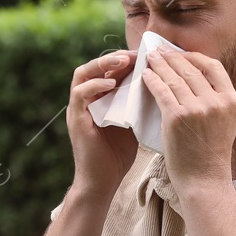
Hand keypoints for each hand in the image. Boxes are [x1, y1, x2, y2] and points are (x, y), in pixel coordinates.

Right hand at [66, 51, 138, 198]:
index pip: (110, 70)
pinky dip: (95, 85)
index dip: (127, 59)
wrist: (103, 181)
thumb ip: (138, 103)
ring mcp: (78, 108)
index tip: (147, 56)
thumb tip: (160, 84)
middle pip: (95, 65)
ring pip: (83, 73)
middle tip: (136, 54)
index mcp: (100, 99)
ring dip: (103, 64)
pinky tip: (112, 85)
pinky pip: (80, 93)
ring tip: (123, 61)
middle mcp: (86, 100)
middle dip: (116, 57)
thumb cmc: (119, 155)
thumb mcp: (132, 122)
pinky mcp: (75, 119)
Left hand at [141, 46, 235, 193]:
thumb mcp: (224, 123)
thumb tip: (196, 80)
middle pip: (191, 69)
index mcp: (230, 100)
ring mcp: (196, 108)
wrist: (204, 180)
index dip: (195, 57)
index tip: (182, 55)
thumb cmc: (209, 154)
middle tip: (159, 50)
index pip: (214, 67)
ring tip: (150, 58)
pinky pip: (162, 91)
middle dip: (173, 57)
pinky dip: (152, 80)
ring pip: (175, 78)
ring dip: (160, 65)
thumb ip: (215, 101)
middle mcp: (215, 101)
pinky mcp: (176, 117)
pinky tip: (145, 75)